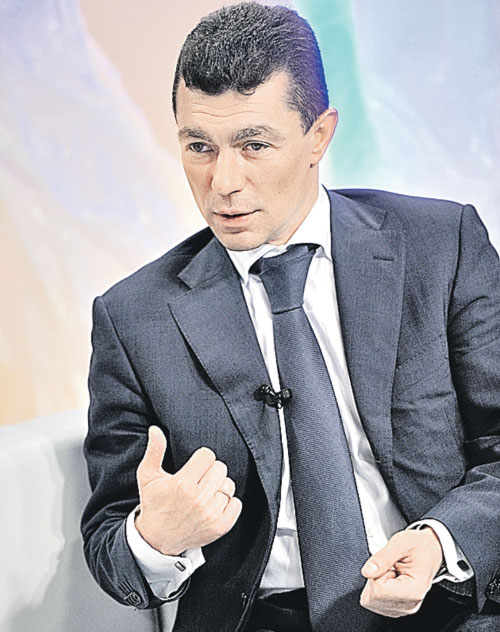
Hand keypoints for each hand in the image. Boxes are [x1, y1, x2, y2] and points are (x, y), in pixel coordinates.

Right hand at [135, 426, 241, 554]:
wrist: (157, 539)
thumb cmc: (154, 504)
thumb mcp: (148, 476)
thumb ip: (154, 450)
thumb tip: (156, 429)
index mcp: (182, 484)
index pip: (207, 455)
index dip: (200, 460)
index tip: (192, 468)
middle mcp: (198, 499)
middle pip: (220, 467)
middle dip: (209, 471)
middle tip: (197, 481)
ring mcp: (211, 514)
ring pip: (229, 484)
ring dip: (218, 487)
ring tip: (204, 494)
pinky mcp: (220, 527)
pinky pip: (236, 503)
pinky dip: (227, 503)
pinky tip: (212, 505)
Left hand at [360, 528, 442, 617]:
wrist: (431, 550)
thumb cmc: (419, 546)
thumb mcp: (400, 543)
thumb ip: (382, 558)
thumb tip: (366, 572)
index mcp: (413, 590)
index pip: (377, 590)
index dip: (376, 573)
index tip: (389, 565)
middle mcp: (410, 604)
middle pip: (372, 598)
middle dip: (375, 578)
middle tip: (390, 567)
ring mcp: (404, 609)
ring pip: (371, 601)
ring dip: (376, 583)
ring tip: (392, 572)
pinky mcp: (398, 608)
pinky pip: (375, 602)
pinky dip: (378, 589)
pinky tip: (391, 579)